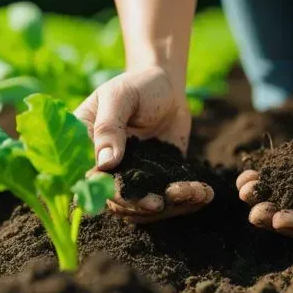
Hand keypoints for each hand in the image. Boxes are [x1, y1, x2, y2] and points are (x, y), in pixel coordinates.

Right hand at [75, 66, 213, 222]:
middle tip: (161, 202)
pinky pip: (168, 196)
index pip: (90, 179)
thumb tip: (105, 163)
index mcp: (88, 148)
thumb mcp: (121, 97)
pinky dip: (186, 199)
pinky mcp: (158, 176)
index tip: (132, 196)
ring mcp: (135, 174)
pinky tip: (204, 194)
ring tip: (194, 194)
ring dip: (169, 206)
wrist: (167, 87)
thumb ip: (109, 126)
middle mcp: (108, 167)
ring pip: (145, 205)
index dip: (108, 193)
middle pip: (117, 201)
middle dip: (140, 206)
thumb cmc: (139, 85)